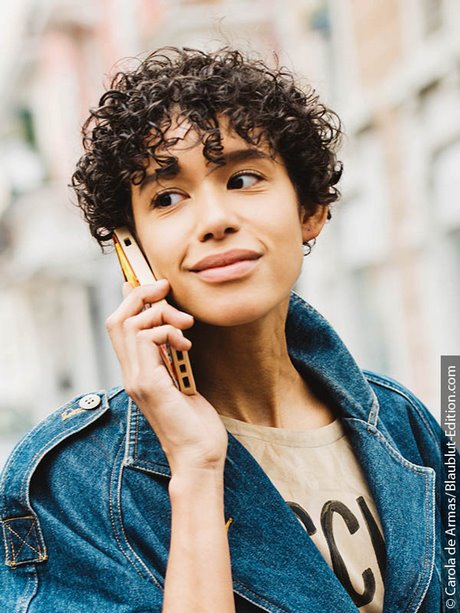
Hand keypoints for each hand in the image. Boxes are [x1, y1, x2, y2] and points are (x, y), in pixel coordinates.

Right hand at [105, 280, 228, 474]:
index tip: (152, 283)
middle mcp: (131, 374)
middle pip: (117, 319)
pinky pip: (147, 338)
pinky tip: (186, 345)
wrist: (199, 456)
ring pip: (128, 323)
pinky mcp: (148, 384)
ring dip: (160, 312)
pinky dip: (168, 330)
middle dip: (140, 295)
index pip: (120, 326)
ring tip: (186, 325)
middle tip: (166, 290)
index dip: (130, 299)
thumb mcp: (184, 380)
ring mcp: (136, 379)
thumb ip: (172, 355)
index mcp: (138, 371)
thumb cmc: (196, 422)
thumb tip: (172, 327)